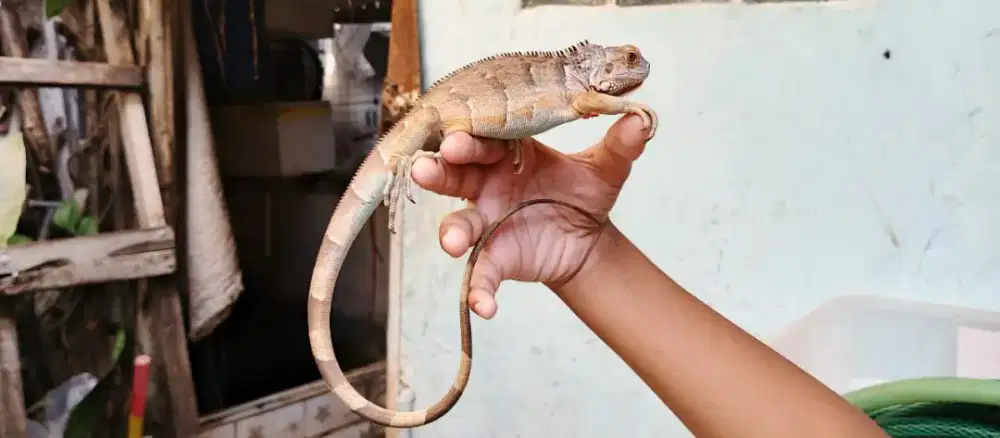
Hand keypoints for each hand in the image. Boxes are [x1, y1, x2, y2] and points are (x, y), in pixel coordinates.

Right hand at [410, 115, 651, 319]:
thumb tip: (641, 120)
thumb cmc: (583, 193)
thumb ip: (620, 147)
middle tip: (426, 170)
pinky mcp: (494, 257)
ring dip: (451, 233)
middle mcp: (488, 183)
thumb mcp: (605, 170)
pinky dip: (479, 291)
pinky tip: (486, 307)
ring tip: (453, 244)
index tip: (457, 138)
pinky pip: (480, 275)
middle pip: (455, 174)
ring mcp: (486, 221)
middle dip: (438, 172)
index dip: (468, 138)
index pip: (483, 138)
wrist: (587, 238)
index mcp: (509, 151)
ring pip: (459, 224)